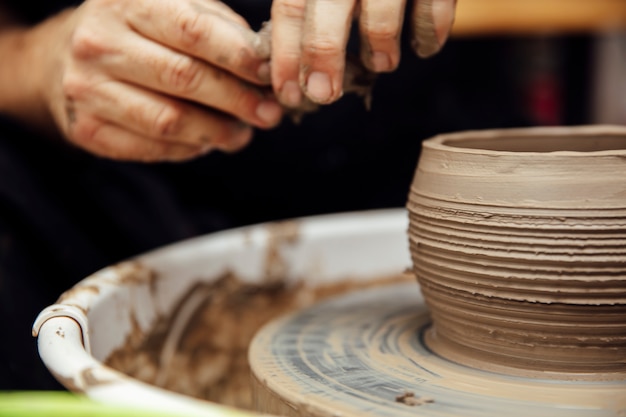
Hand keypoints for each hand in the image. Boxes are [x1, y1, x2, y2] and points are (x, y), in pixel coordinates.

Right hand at [40, 0, 282, 161]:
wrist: (62, 60)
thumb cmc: (137, 33)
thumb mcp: (173, 10)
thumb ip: (218, 29)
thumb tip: (269, 63)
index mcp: (126, 2)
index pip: (193, 30)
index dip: (238, 57)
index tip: (269, 75)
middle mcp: (99, 42)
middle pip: (184, 77)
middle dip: (237, 100)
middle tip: (269, 114)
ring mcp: (87, 88)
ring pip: (169, 120)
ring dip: (217, 132)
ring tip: (242, 135)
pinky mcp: (87, 129)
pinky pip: (152, 147)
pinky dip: (189, 149)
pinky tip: (205, 142)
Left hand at [270, 0, 456, 105]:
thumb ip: (312, 12)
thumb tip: (302, 74)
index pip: (291, 6)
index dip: (286, 54)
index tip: (289, 93)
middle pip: (328, 7)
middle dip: (323, 56)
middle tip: (324, 94)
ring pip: (381, 9)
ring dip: (380, 46)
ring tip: (383, 64)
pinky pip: (434, 5)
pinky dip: (428, 32)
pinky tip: (423, 47)